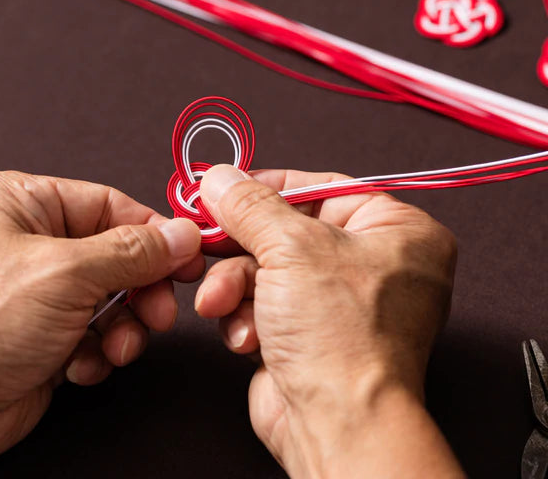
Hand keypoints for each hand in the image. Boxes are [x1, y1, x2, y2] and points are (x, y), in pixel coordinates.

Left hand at [0, 171, 202, 463]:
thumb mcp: (67, 273)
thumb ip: (134, 252)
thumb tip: (182, 235)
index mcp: (22, 203)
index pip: (110, 205)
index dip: (155, 232)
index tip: (189, 256)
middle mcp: (29, 242)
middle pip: (117, 254)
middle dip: (142, 288)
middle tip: (161, 310)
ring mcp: (38, 290)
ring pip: (113, 297)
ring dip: (125, 326)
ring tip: (120, 346)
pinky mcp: (45, 333)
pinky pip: (96, 331)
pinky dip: (101, 350)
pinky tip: (85, 363)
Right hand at [195, 165, 463, 477]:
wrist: (337, 426)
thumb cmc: (343, 337)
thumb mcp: (291, 248)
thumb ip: (251, 205)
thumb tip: (222, 177)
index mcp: (397, 231)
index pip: (324, 187)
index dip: (270, 184)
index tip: (226, 186)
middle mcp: (374, 263)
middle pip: (288, 230)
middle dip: (242, 244)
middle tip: (207, 236)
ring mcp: (340, 300)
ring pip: (267, 268)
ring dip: (236, 285)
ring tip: (224, 302)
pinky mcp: (310, 331)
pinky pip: (263, 302)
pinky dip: (245, 315)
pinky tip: (247, 335)